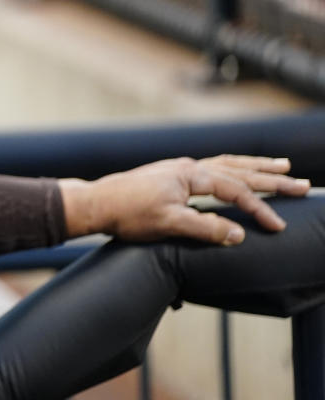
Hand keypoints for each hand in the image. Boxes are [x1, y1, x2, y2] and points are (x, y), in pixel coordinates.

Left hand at [60, 155, 310, 244]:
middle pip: (239, 170)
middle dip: (272, 177)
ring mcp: (180, 169)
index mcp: (190, 175)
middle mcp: (188, 167)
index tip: (278, 225)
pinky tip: (238, 171)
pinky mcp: (173, 176)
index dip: (259, 208)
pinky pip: (213, 168)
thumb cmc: (127, 214)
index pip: (236, 190)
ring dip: (256, 167)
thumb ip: (205, 228)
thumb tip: (239, 234)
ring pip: (227, 164)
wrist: (95, 203)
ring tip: (282, 166)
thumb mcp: (168, 225)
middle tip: (303, 183)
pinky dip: (233, 169)